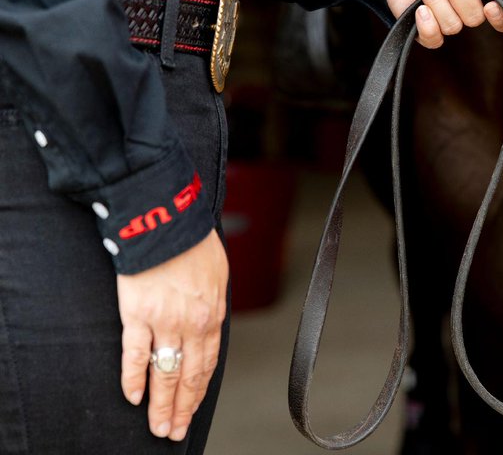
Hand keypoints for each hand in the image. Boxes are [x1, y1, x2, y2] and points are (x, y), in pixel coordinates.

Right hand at [117, 229, 227, 441]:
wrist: (168, 222)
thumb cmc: (193, 244)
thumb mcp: (218, 276)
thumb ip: (212, 306)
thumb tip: (209, 329)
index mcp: (213, 315)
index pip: (207, 364)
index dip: (199, 391)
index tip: (193, 411)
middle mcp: (192, 324)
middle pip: (188, 376)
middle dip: (181, 408)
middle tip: (173, 432)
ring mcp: (164, 321)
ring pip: (164, 373)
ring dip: (161, 404)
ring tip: (158, 427)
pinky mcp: (137, 314)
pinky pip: (135, 354)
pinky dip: (133, 378)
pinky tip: (133, 397)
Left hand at [385, 0, 502, 47]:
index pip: (501, 15)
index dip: (500, 17)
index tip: (490, 6)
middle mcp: (463, 5)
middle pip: (474, 18)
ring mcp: (442, 16)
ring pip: (452, 26)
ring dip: (436, 0)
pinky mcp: (421, 26)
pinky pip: (433, 40)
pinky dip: (428, 25)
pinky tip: (419, 7)